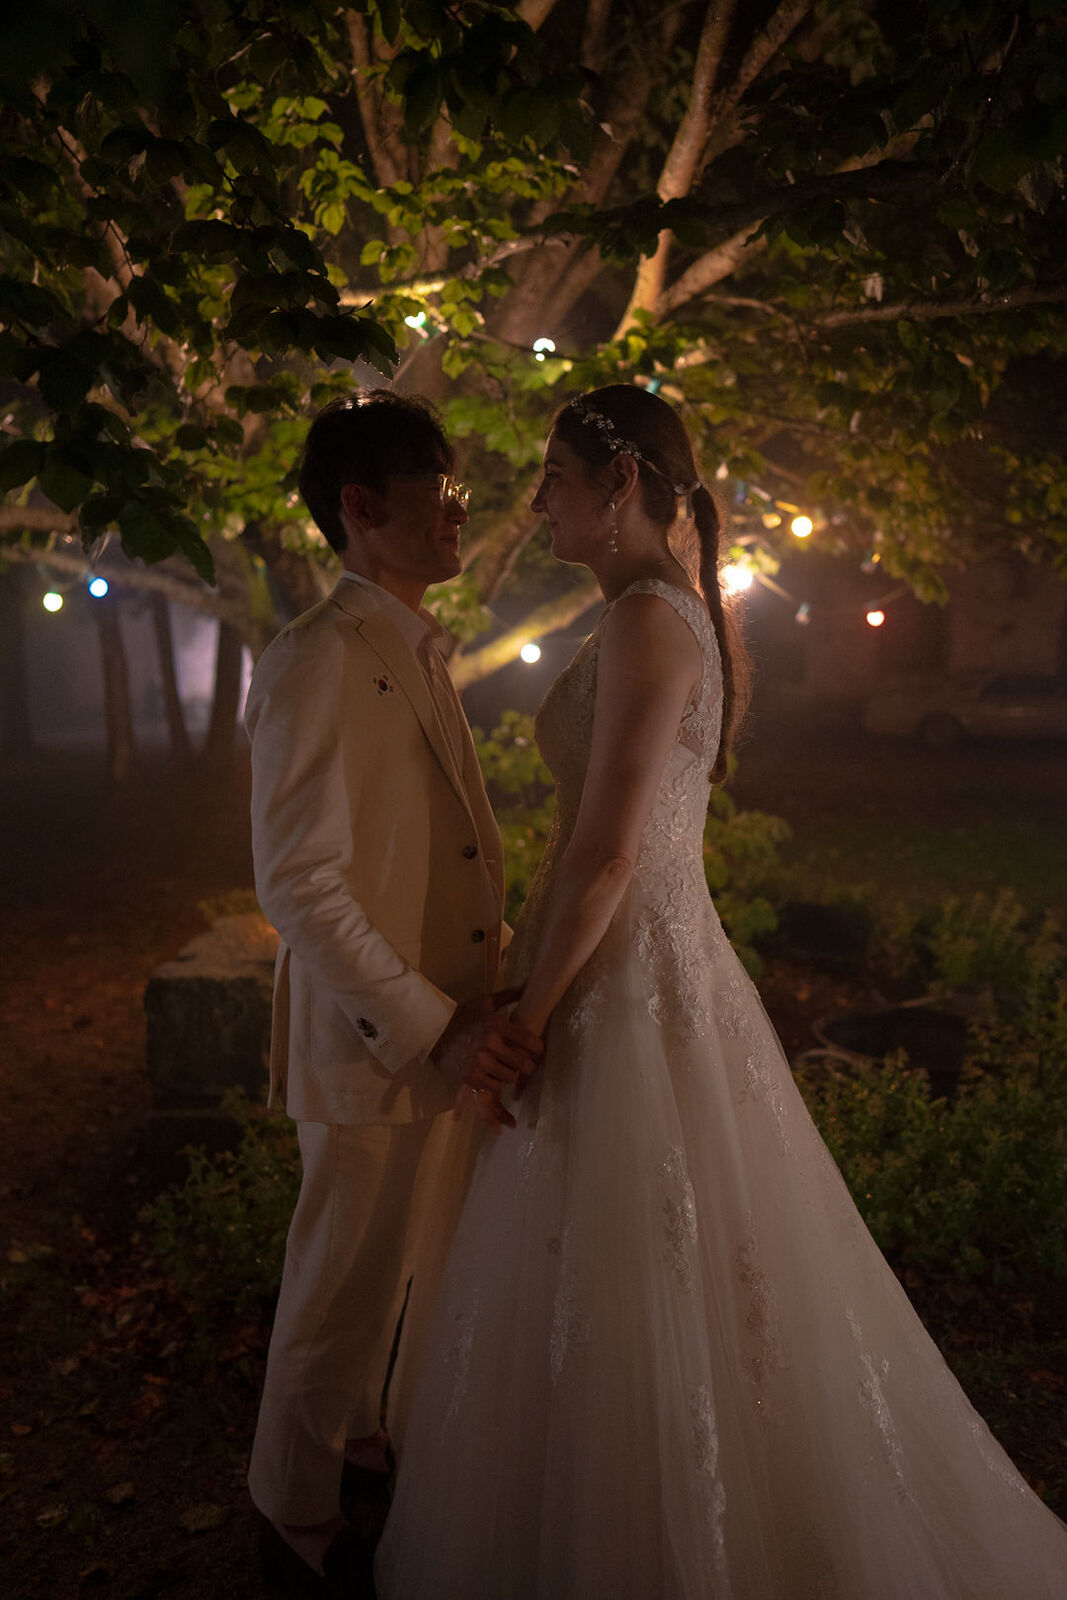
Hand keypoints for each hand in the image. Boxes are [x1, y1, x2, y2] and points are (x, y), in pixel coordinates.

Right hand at [434, 992, 542, 1132]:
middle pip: (524, 1063)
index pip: (530, 1041)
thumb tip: (527, 986)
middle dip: (527, 1065)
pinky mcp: (471, 1076)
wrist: (434, 1032)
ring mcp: (481, 1062)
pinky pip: (494, 1086)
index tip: (536, 1051)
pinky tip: (491, 1075)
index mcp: (498, 1025)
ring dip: (510, 1074)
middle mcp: (491, 1044)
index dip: (538, 1049)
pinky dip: (495, 1082)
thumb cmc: (462, 1016)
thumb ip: (509, 995)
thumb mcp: (485, 1002)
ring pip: (510, 1077)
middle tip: (524, 1064)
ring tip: (505, 1069)